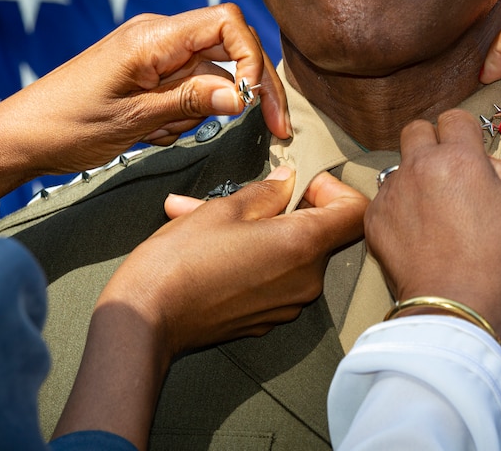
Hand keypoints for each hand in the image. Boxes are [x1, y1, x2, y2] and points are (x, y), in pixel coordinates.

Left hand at [0, 3, 290, 199]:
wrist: (23, 137)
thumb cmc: (68, 125)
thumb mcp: (135, 119)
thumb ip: (192, 101)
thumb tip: (243, 94)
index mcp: (153, 38)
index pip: (226, 23)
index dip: (252, 57)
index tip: (255, 100)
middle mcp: (158, 39)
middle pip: (228, 49)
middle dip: (251, 88)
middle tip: (275, 128)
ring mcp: (154, 57)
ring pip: (211, 75)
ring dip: (204, 110)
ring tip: (162, 134)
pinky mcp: (149, 76)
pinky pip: (188, 90)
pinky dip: (185, 116)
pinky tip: (153, 134)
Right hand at [104, 166, 367, 354]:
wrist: (146, 318)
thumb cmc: (180, 261)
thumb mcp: (224, 209)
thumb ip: (267, 191)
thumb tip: (289, 181)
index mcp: (301, 246)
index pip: (355, 212)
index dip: (333, 190)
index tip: (301, 183)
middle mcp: (305, 280)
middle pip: (319, 233)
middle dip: (285, 208)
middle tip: (245, 195)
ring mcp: (287, 304)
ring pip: (289, 254)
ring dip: (261, 231)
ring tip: (211, 217)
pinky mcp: (266, 319)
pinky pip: (273, 279)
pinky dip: (253, 258)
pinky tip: (212, 248)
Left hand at [364, 110, 500, 338]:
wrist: (456, 302)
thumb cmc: (495, 261)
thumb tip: (488, 161)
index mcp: (458, 158)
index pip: (454, 117)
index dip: (464, 131)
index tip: (468, 147)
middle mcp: (419, 167)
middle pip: (416, 130)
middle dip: (431, 141)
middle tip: (446, 168)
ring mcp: (392, 192)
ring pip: (399, 166)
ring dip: (414, 177)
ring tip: (432, 209)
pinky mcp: (374, 218)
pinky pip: (385, 198)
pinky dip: (399, 207)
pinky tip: (417, 230)